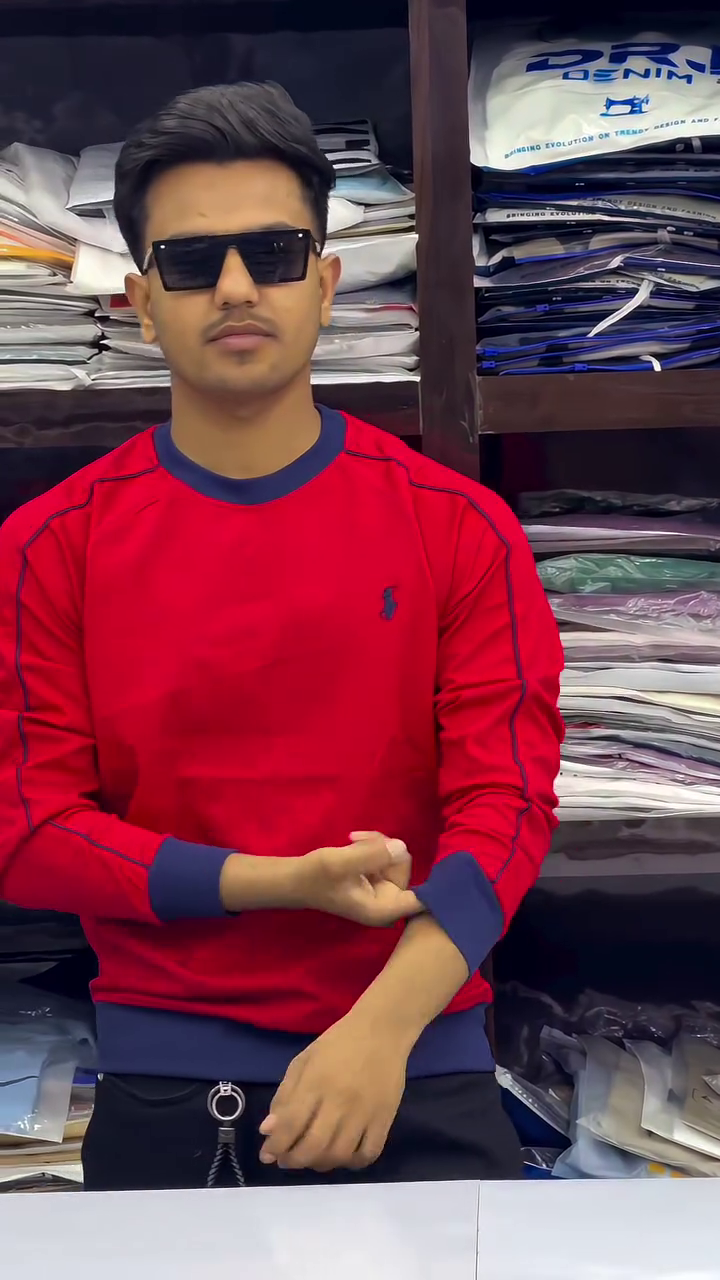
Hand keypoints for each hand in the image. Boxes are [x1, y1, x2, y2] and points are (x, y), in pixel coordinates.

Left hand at [258, 1013, 408, 1171]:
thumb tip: (268, 1130)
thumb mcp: (304, 1060)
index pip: (290, 1124)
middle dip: (294, 1160)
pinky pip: (368, 1153)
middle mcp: (340, 1100)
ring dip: (320, 1164)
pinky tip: (342, 1155)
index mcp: (316, 1082)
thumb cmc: (338, 1043)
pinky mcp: (385, 1118)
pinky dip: (352, 1163)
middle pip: (313, 1146)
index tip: (267, 1154)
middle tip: (286, 1159)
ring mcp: (365, 1112)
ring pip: (339, 1155)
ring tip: (312, 1158)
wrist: (382, 1030)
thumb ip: (285, 1095)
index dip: (275, 1146)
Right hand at [294, 833, 421, 926]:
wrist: (295, 878)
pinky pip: (387, 855)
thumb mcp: (341, 863)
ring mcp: (383, 890)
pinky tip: (355, 842)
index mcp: (384, 909)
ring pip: (395, 856)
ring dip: (376, 843)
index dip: (433, 883)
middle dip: (385, 848)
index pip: (423, 900)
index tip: (431, 863)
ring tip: (353, 840)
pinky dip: (373, 845)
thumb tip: (400, 847)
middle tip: (359, 839)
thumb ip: (371, 856)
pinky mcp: (377, 879)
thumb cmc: (315, 876)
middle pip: (404, 866)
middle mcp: (389, 903)